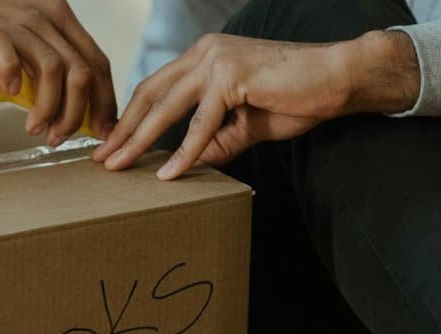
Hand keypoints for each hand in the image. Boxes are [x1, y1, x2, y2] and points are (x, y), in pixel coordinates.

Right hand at [0, 0, 115, 142]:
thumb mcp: (28, 38)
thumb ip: (47, 65)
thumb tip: (71, 113)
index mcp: (60, 20)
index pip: (98, 62)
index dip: (105, 101)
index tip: (103, 131)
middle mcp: (45, 17)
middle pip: (80, 71)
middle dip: (76, 114)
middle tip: (59, 137)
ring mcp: (17, 21)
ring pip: (52, 69)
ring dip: (49, 107)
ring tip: (35, 128)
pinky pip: (9, 55)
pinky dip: (13, 77)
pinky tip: (10, 92)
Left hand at [92, 30, 420, 177]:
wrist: (339, 79)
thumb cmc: (297, 96)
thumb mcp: (244, 124)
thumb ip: (214, 140)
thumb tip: (187, 165)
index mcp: (203, 56)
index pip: (154, 88)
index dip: (130, 117)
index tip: (110, 144)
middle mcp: (204, 53)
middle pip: (150, 95)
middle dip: (123, 130)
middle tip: (100, 159)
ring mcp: (217, 60)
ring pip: (167, 107)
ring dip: (140, 140)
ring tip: (120, 166)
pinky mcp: (233, 76)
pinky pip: (201, 122)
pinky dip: (185, 151)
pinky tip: (169, 173)